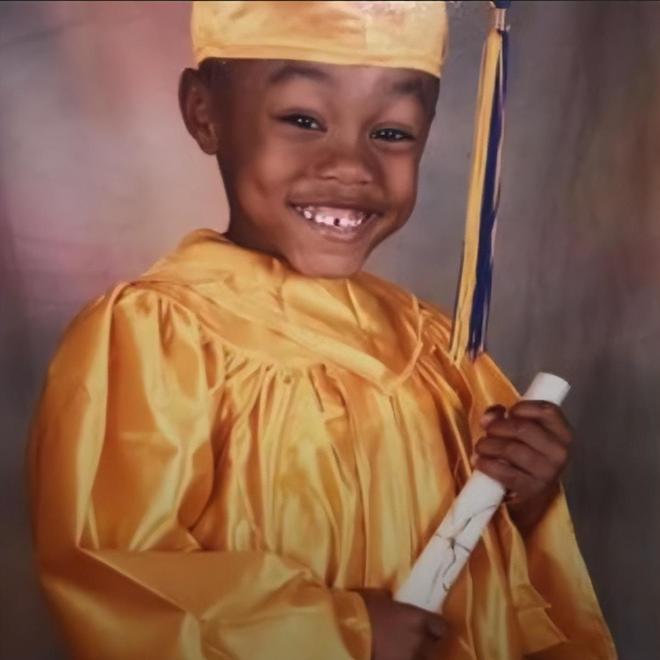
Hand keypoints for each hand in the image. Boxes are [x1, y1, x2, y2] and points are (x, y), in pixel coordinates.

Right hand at [354, 588, 448, 659]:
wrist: (341, 632)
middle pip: (435, 650)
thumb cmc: (359, 608)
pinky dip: (404, 659)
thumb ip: (393, 603)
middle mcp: (419, 642)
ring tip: (404, 651)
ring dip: (417, 656)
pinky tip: (393, 656)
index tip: (432, 627)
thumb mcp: (379, 597)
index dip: (437, 628)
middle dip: (428, 646)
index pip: (442, 628)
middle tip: (416, 642)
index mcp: (417, 619)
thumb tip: (393, 602)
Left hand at [473, 400, 572, 531]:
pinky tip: (479, 461)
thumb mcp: (522, 432)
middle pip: (523, 428)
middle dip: (498, 427)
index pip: (547, 411)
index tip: (508, 412)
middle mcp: (559, 452)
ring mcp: (547, 473)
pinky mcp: (531, 489)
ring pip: (511, 449)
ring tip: (480, 447)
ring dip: (488, 445)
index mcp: (562, 433)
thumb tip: (489, 417)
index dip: (523, 407)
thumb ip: (505, 416)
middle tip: (487, 430)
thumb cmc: (525, 455)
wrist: (532, 495)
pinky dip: (487, 464)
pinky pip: (505, 472)